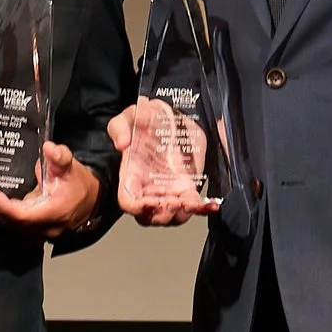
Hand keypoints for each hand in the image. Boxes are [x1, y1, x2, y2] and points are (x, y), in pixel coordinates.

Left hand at [0, 141, 100, 237]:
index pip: (22, 215)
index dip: (3, 206)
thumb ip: (60, 158)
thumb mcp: (72, 168)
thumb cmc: (77, 185)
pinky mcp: (20, 226)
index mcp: (50, 214)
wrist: (87, 203)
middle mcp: (36, 227)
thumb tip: (48, 148)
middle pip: (4, 220)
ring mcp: (27, 230)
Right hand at [108, 102, 218, 227]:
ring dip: (181, 214)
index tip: (149, 203)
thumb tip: (122, 143)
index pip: (128, 201)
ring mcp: (168, 190)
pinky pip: (192, 205)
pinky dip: (201, 208)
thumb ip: (119, 126)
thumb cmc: (147, 119)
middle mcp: (148, 188)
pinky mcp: (186, 187)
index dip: (137, 207)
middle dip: (162, 215)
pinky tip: (211, 205)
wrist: (171, 117)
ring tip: (191, 203)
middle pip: (150, 216)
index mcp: (131, 174)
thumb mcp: (131, 116)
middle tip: (174, 203)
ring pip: (171, 216)